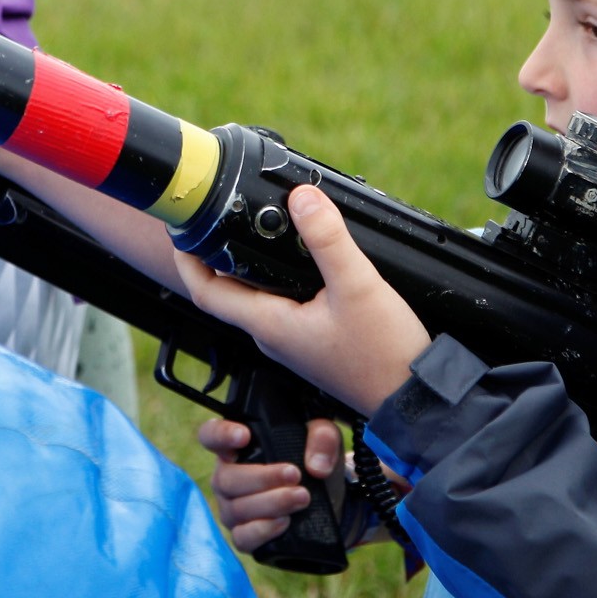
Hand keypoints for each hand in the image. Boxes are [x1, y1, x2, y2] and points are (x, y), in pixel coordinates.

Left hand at [175, 184, 430, 414]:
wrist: (414, 399)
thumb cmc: (385, 354)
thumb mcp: (358, 286)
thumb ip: (328, 239)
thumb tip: (301, 197)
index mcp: (270, 325)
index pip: (206, 291)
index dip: (187, 258)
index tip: (182, 228)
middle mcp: (273, 336)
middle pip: (228, 291)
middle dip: (218, 253)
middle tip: (220, 215)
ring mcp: (293, 341)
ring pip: (257, 296)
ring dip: (250, 264)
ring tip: (257, 227)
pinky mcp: (314, 341)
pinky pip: (283, 304)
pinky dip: (279, 277)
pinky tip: (300, 259)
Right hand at [196, 417, 342, 552]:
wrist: (327, 498)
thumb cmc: (312, 459)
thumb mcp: (323, 438)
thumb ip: (322, 438)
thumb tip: (316, 466)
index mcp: (237, 447)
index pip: (211, 435)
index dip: (220, 434)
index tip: (244, 436)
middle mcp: (227, 477)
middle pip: (225, 478)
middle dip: (262, 478)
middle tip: (294, 474)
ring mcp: (232, 508)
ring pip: (237, 508)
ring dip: (272, 503)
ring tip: (302, 497)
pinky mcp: (244, 535)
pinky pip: (242, 538)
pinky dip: (264, 530)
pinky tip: (285, 522)